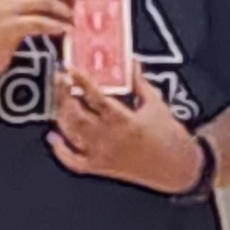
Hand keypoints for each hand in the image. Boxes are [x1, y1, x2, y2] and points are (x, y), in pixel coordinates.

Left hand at [48, 71, 206, 193]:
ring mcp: (102, 155)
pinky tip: (53, 136)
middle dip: (64, 95)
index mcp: (125, 120)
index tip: (69, 68)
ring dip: (60, 115)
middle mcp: (109, 138)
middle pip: (77, 115)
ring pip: (71, 134)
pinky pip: (73, 162)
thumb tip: (131, 61)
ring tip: (58, 98)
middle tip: (59, 79)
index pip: (96, 97)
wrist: (176, 168)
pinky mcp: (100, 168)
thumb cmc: (169, 134)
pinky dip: (60, 151)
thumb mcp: (156, 104)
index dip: (80, 81)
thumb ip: (139, 83)